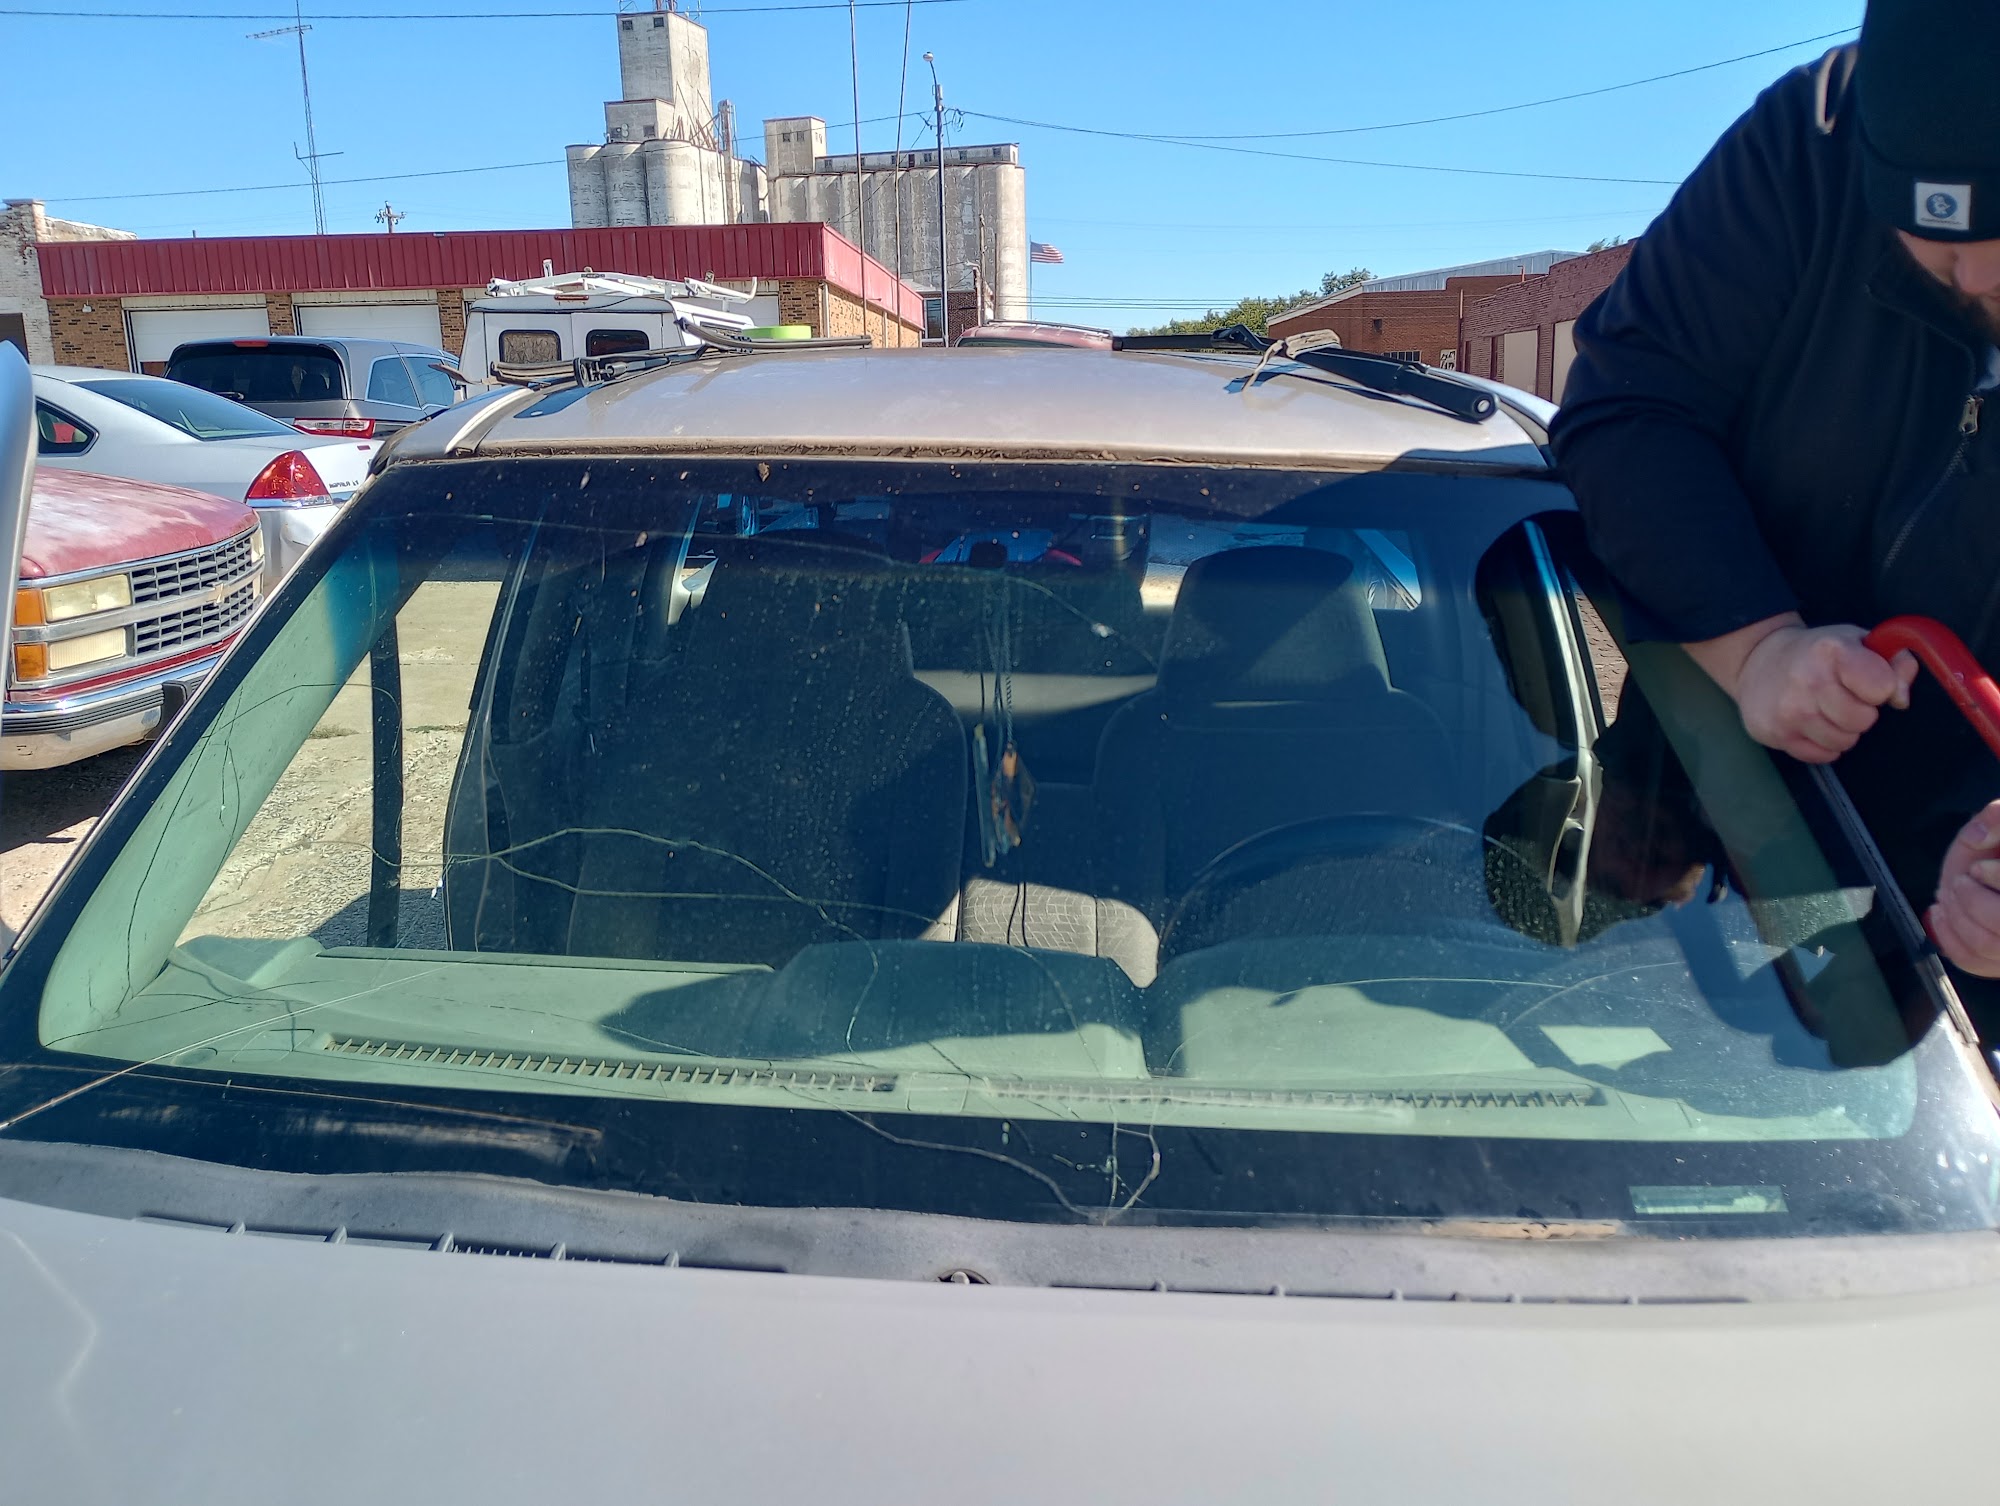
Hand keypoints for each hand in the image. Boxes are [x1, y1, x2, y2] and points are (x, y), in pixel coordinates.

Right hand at [1717, 619, 1917, 762]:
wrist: (1756, 661)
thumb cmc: (1815, 653)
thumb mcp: (1858, 642)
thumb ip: (1894, 662)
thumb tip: (1900, 699)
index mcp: (1832, 651)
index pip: (1882, 688)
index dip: (1881, 687)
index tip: (1866, 681)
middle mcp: (1807, 680)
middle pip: (1863, 721)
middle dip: (1860, 713)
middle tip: (1841, 698)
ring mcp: (1789, 711)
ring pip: (1844, 742)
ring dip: (1841, 731)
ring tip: (1824, 710)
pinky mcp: (1776, 734)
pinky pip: (1822, 756)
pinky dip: (1821, 745)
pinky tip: (1810, 724)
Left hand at [1929, 802, 1999, 977]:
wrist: (1991, 863)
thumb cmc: (1998, 843)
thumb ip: (1996, 818)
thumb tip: (1978, 835)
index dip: (1996, 877)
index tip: (1977, 868)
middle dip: (1972, 902)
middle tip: (1959, 883)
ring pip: (1988, 945)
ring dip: (1958, 919)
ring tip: (1949, 898)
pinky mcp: (1999, 961)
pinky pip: (1974, 961)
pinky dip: (1949, 940)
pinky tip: (1941, 916)